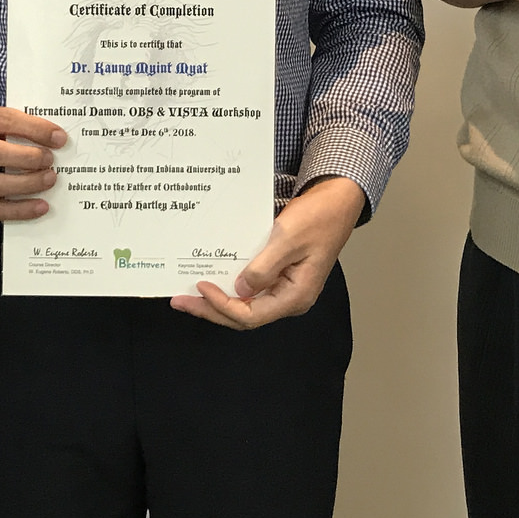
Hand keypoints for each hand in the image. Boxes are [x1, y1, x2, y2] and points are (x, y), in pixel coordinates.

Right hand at [0, 104, 64, 221]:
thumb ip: (15, 123)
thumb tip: (54, 138)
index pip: (3, 120)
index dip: (33, 129)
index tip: (58, 137)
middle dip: (28, 158)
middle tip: (51, 160)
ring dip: (26, 185)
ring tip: (49, 179)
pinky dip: (18, 210)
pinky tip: (39, 206)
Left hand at [171, 176, 364, 330]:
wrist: (337, 202)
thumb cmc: (319, 218)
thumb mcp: (287, 239)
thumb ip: (263, 268)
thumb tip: (239, 289)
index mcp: (296, 296)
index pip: (251, 315)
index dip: (222, 305)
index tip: (201, 287)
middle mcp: (289, 298)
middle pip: (244, 316)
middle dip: (211, 309)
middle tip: (182, 301)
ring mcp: (285, 288)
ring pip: (246, 304)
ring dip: (218, 300)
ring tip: (190, 293)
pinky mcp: (280, 275)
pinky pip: (251, 287)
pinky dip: (230, 285)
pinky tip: (213, 276)